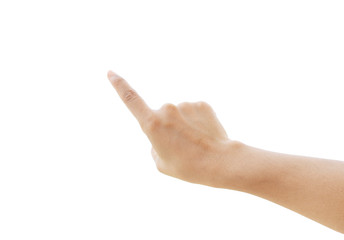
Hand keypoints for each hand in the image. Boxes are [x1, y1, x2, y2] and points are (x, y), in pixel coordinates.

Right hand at [107, 71, 240, 186]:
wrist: (220, 162)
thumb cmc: (188, 167)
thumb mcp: (161, 163)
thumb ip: (155, 145)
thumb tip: (160, 134)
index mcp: (152, 124)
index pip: (131, 99)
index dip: (119, 85)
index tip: (111, 72)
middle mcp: (167, 109)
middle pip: (161, 116)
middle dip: (167, 128)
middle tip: (181, 147)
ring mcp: (185, 104)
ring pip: (179, 114)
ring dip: (183, 125)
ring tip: (195, 143)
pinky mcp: (202, 104)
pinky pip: (193, 112)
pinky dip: (197, 122)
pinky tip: (204, 134)